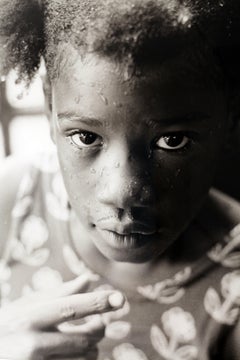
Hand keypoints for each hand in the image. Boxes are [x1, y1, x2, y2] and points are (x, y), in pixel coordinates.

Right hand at [0, 273, 124, 359]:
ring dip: (92, 348)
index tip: (120, 298)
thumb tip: (88, 279)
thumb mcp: (26, 306)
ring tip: (86, 340)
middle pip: (84, 338)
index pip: (70, 308)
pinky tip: (75, 352)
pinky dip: (82, 359)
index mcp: (29, 317)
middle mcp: (32, 343)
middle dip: (98, 329)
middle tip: (99, 323)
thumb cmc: (7, 326)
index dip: (97, 302)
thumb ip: (58, 294)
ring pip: (84, 358)